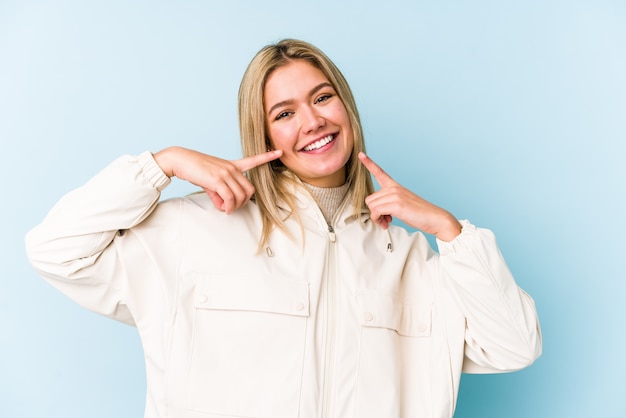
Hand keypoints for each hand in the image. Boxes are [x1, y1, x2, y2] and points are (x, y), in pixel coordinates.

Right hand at [154, 147, 281, 213]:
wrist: (181, 160)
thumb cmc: (195, 170)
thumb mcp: (210, 181)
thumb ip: (220, 193)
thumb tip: (224, 206)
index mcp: (232, 165)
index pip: (253, 160)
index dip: (267, 157)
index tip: (279, 151)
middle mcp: (232, 168)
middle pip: (249, 190)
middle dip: (243, 202)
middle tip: (231, 207)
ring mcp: (226, 173)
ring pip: (240, 196)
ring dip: (234, 206)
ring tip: (224, 208)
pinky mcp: (218, 179)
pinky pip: (229, 198)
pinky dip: (227, 206)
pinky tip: (223, 208)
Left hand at [359, 152, 461, 240]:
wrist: (434, 218)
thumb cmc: (418, 213)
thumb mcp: (400, 205)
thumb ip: (387, 203)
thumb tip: (375, 212)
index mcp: (395, 186)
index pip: (379, 172)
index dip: (369, 163)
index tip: (360, 154)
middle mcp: (393, 188)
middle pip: (369, 199)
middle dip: (374, 212)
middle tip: (385, 219)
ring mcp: (395, 194)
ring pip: (371, 206)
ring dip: (376, 217)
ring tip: (387, 221)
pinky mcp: (396, 204)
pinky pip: (376, 212)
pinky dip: (378, 220)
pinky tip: (387, 223)